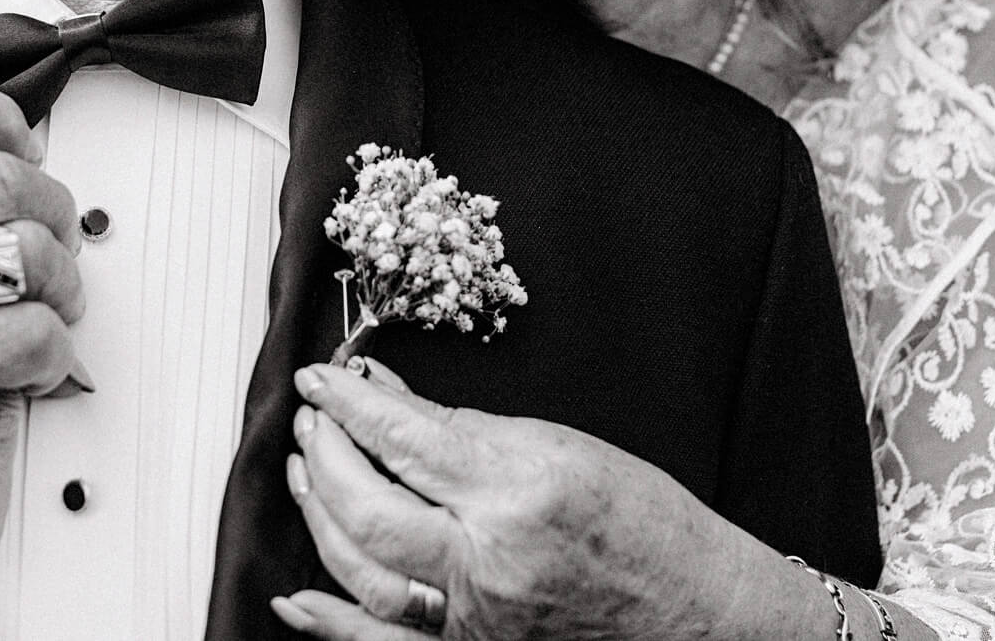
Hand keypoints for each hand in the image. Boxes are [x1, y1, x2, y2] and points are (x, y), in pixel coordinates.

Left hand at [274, 363, 736, 640]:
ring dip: (319, 515)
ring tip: (306, 471)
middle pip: (368, 506)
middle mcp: (492, 563)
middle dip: (325, 452)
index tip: (324, 377)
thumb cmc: (648, 528)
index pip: (407, 437)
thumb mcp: (565, 448)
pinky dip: (330, 622)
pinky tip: (296, 594)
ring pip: (362, 570)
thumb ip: (469, 429)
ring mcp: (477, 621)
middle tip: (314, 419)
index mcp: (521, 492)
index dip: (352, 400)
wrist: (698, 613)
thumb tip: (395, 399)